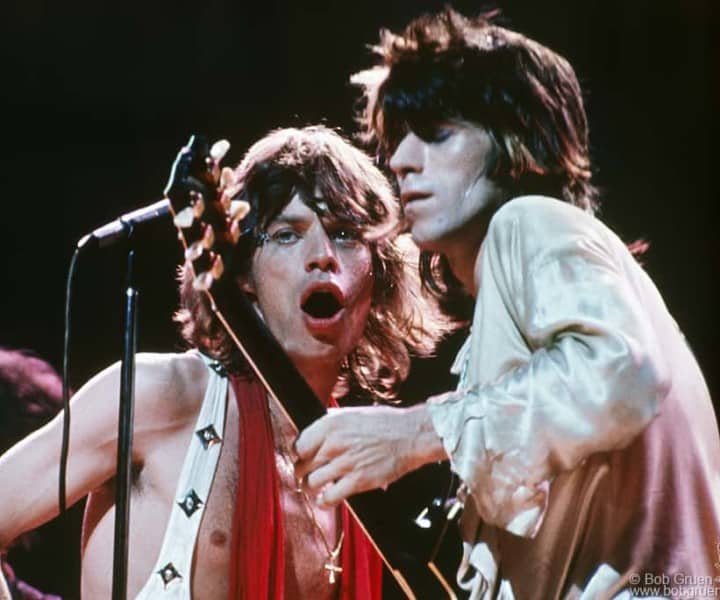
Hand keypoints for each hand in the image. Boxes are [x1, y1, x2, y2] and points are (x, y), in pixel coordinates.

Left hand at [294, 403, 446, 506]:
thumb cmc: (385, 423)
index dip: (299, 454)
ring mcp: (345, 464)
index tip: (302, 458)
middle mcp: (334, 443)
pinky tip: (325, 500)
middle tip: (306, 474)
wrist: (411, 435)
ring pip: (311, 483)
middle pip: (302, 465)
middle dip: (302, 472)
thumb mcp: (353, 414)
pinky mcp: (358, 482)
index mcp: (331, 424)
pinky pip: (329, 497)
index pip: (299, 445)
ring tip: (314, 488)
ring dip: (310, 488)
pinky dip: (324, 501)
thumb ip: (331, 423)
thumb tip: (315, 433)